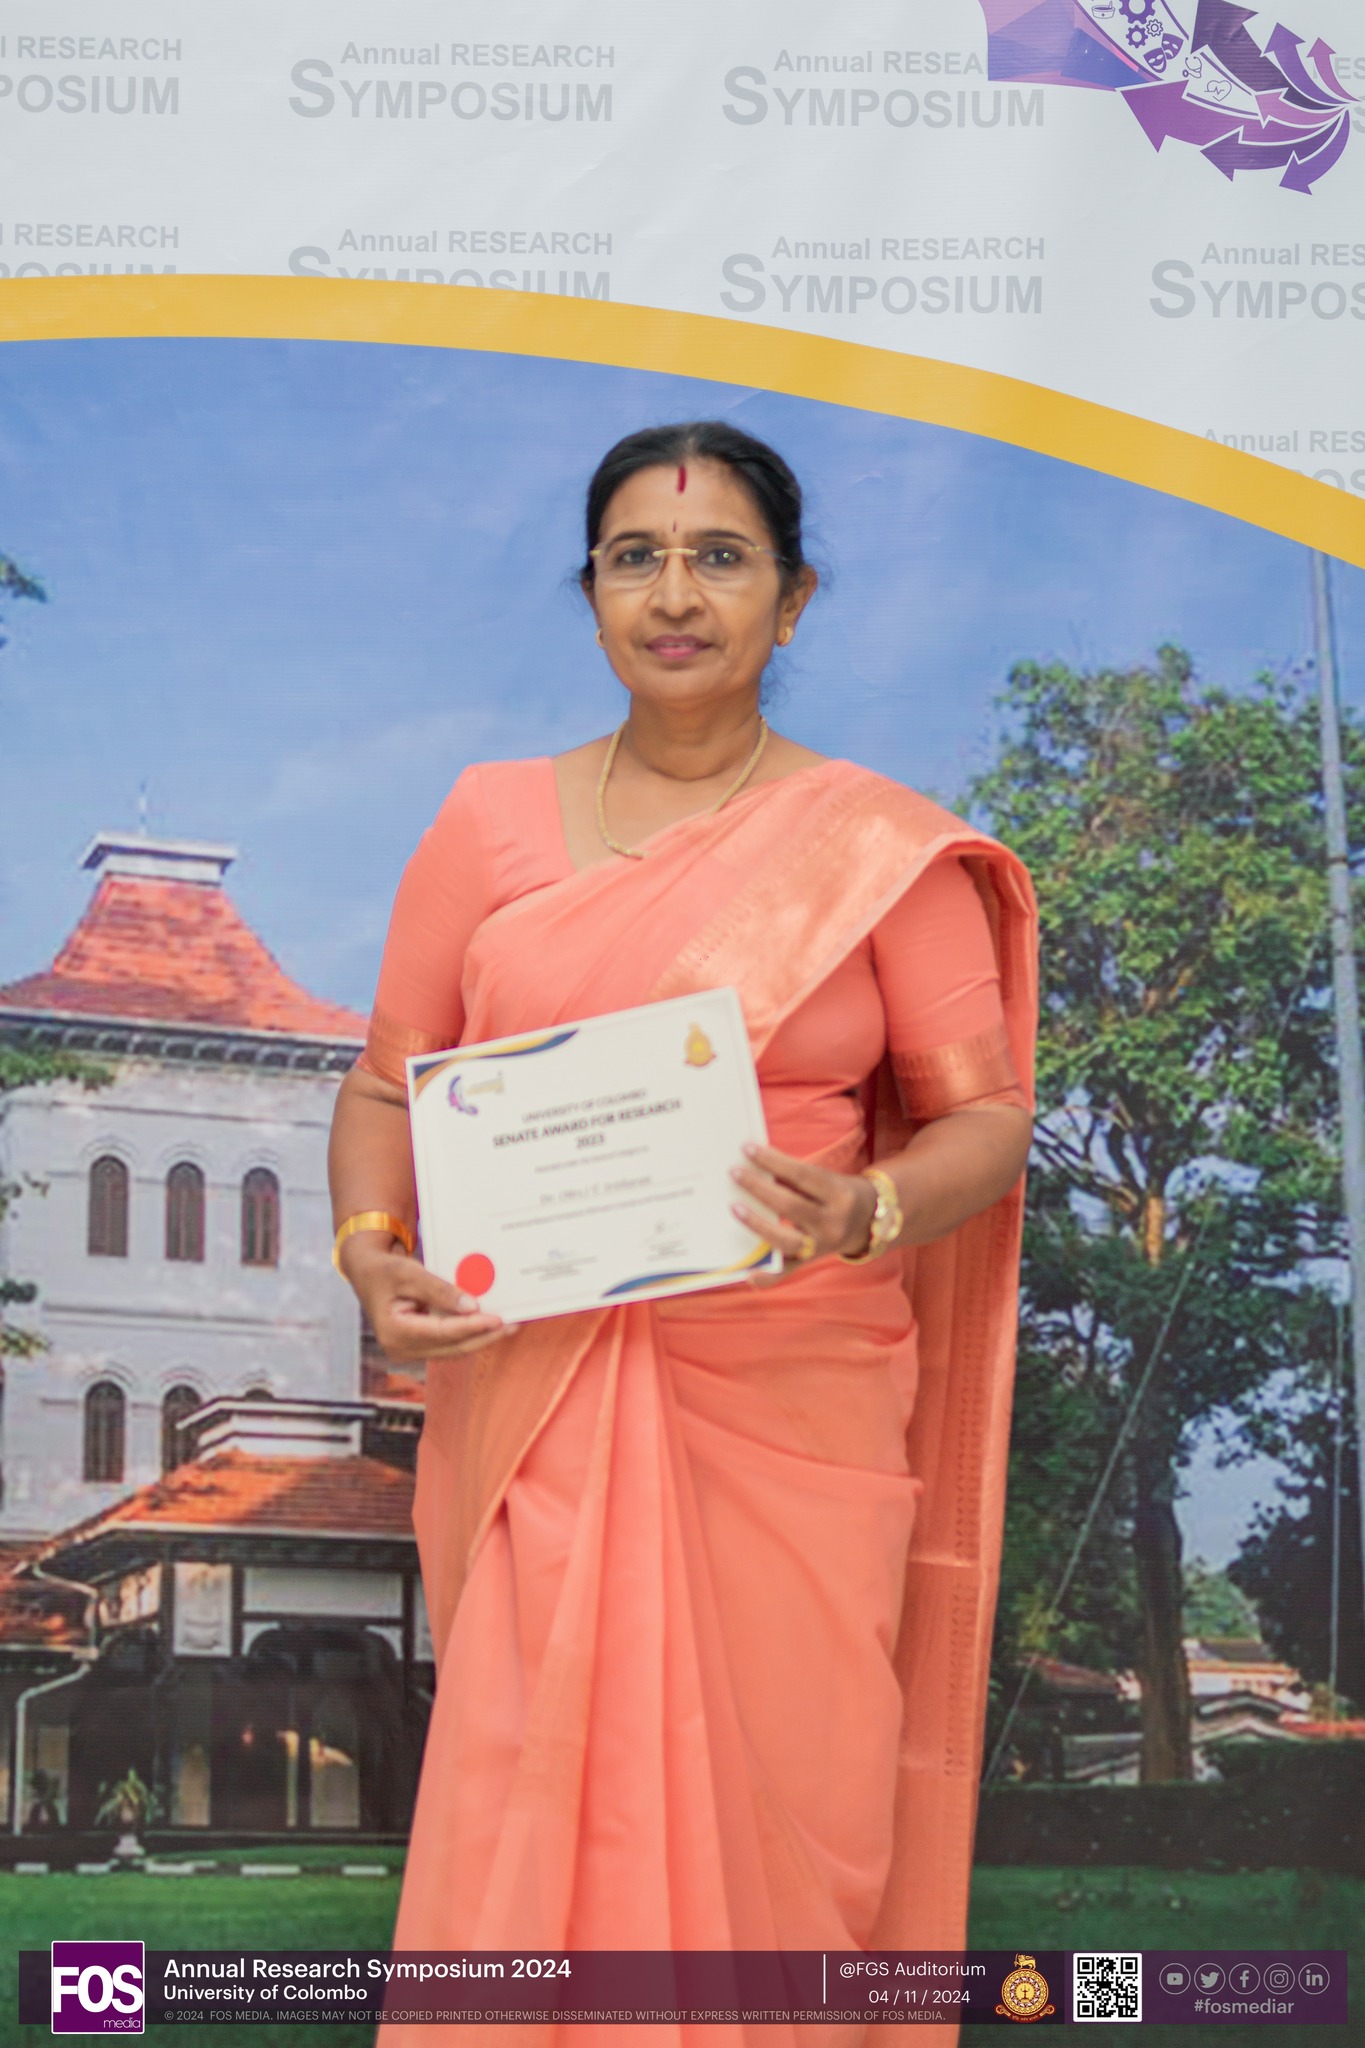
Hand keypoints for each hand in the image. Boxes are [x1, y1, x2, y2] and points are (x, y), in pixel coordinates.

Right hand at [339, 1234, 517, 1363]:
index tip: (498, 1319)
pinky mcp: (418, 1347)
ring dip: (480, 1338)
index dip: (472, 1327)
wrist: (368, 1273)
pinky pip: (449, 1344)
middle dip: (484, 1336)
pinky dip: (469, 1334)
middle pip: (452, 1347)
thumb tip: (471, 1306)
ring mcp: (409, 1351)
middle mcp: (400, 1348)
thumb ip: (440, 1291)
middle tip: (512, 1324)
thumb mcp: (410, 1273)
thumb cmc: (385, 1270)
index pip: (442, 1333)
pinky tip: (488, 1325)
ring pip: (453, 1349)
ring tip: (507, 1326)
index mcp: (394, 1333)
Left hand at [730, 1142, 878, 1266]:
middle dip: (759, 1188)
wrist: (869, 1222)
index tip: (747, 1148)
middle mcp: (833, 1223)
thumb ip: (796, 1177)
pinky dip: (768, 1277)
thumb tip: (756, 1165)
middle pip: (791, 1206)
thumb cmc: (838, 1193)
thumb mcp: (827, 1180)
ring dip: (758, 1225)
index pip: (802, 1175)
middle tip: (734, 1173)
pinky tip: (749, 1274)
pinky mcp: (810, 1261)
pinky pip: (788, 1271)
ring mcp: (821, 1246)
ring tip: (735, 1208)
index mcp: (839, 1195)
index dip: (773, 1161)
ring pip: (786, 1240)